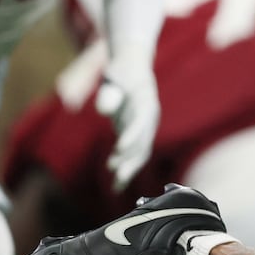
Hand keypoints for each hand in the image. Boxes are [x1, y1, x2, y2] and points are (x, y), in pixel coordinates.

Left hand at [96, 57, 160, 190]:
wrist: (134, 68)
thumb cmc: (121, 72)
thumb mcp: (113, 78)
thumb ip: (108, 94)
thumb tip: (104, 112)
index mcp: (146, 102)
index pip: (141, 122)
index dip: (131, 136)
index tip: (119, 149)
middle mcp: (150, 117)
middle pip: (144, 141)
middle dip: (130, 158)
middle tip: (114, 172)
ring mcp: (146, 127)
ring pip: (141, 152)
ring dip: (129, 169)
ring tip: (116, 187)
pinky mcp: (138, 135)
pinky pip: (135, 155)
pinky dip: (127, 169)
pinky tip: (116, 186)